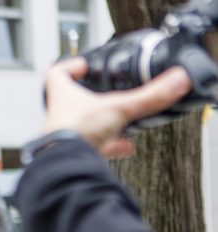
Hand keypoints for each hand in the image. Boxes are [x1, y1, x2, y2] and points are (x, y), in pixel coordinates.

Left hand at [43, 57, 191, 157]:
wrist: (65, 165)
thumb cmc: (76, 132)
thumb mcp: (119, 108)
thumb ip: (149, 97)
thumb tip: (176, 81)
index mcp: (63, 97)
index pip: (57, 74)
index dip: (69, 66)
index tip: (83, 65)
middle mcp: (60, 116)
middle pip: (70, 100)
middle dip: (90, 97)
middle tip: (104, 94)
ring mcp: (65, 136)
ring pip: (82, 125)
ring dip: (101, 124)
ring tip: (121, 122)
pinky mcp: (73, 154)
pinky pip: (91, 147)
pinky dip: (109, 147)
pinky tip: (125, 148)